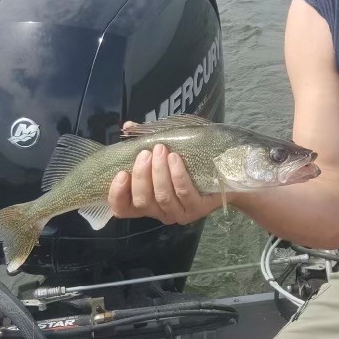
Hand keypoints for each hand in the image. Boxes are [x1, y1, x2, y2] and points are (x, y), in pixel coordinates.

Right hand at [107, 123, 223, 224]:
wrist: (222, 173)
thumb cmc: (186, 162)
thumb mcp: (162, 152)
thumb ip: (143, 141)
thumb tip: (128, 126)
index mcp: (145, 201)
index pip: (122, 208)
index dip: (117, 194)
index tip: (121, 173)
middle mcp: (159, 211)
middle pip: (142, 201)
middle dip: (141, 176)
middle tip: (146, 153)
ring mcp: (178, 212)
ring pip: (162, 197)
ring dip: (159, 172)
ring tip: (161, 151)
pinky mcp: (196, 208)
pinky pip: (183, 193)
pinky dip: (177, 175)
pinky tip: (175, 159)